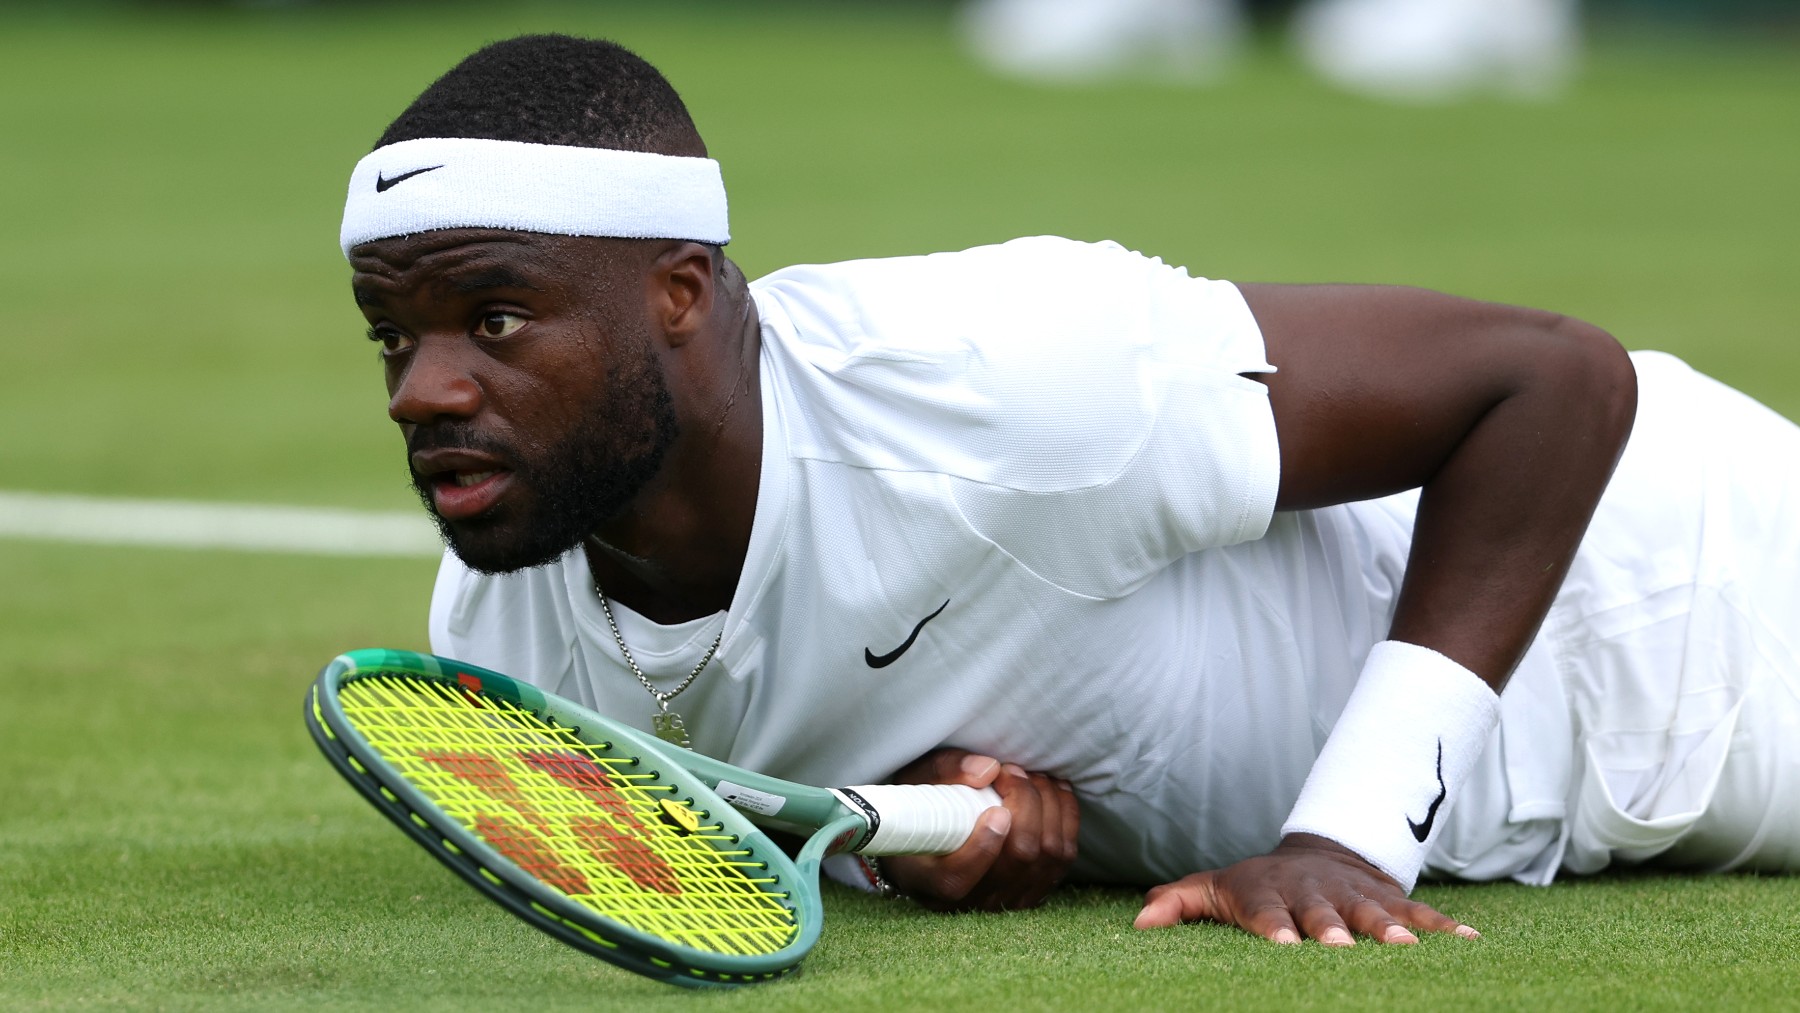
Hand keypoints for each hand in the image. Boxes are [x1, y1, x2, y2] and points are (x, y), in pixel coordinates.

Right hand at [879, 747, 1078, 911]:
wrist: (932, 834)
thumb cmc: (921, 807)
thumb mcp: (918, 781)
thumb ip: (946, 771)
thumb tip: (988, 770)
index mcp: (928, 881)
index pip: (958, 879)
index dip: (983, 846)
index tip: (995, 809)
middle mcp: (969, 901)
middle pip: (1017, 859)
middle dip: (1025, 804)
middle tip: (1011, 771)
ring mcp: (1006, 900)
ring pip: (1047, 857)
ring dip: (1048, 806)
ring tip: (1031, 776)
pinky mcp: (1034, 890)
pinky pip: (1063, 858)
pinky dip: (1065, 818)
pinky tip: (1053, 791)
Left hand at [1132, 833, 1478, 945]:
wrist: (1316, 854)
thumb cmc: (1255, 886)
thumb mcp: (1215, 888)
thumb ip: (1180, 902)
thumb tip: (1138, 922)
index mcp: (1268, 893)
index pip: (1265, 911)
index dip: (1272, 927)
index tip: (1283, 946)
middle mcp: (1314, 892)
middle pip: (1324, 912)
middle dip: (1333, 930)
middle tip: (1341, 948)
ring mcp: (1355, 895)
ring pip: (1375, 911)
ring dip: (1392, 928)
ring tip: (1409, 947)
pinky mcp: (1391, 899)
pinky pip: (1422, 911)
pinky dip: (1446, 926)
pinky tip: (1473, 942)